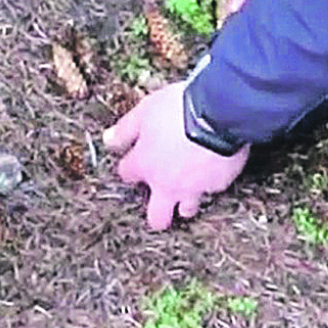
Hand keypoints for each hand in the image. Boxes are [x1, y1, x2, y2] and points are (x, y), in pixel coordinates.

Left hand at [103, 80, 249, 230]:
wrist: (218, 113)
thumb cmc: (179, 109)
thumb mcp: (144, 111)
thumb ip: (125, 130)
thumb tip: (108, 140)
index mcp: (145, 165)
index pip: (127, 176)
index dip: (130, 168)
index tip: (135, 162)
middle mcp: (167, 184)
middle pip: (157, 217)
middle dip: (157, 213)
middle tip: (161, 202)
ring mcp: (194, 188)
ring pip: (187, 209)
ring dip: (186, 201)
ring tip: (189, 187)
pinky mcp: (219, 184)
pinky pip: (212, 190)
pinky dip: (211, 182)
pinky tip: (213, 168)